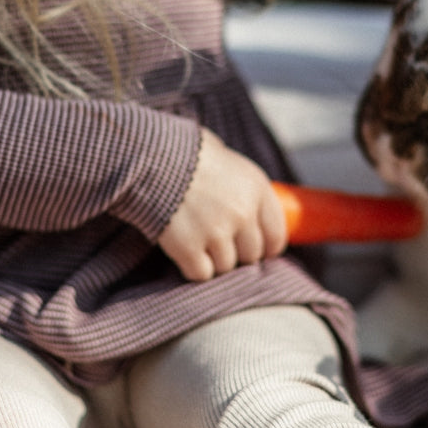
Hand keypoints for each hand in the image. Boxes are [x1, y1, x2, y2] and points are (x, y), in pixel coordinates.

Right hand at [158, 129, 287, 280]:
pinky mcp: (189, 248)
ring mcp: (217, 232)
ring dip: (213, 259)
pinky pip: (201, 273)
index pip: (277, 236)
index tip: (258, 251)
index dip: (268, 248)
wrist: (151, 156)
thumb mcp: (231, 162)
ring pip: (226, 266)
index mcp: (258, 190)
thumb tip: (256, 214)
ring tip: (198, 240)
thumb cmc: (190, 154)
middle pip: (252, 255)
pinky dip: (193, 267)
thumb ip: (246, 191)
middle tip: (219, 242)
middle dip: (237, 253)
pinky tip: (185, 251)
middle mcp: (243, 213)